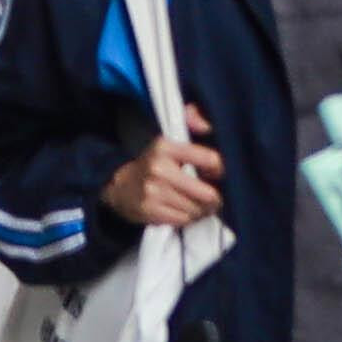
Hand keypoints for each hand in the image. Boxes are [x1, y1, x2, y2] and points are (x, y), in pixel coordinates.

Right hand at [101, 104, 221, 227]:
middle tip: (212, 198)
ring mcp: (153, 191)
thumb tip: (206, 125)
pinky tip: (182, 211)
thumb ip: (192, 122)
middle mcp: (159, 168)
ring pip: (196, 209)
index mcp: (167, 147)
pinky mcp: (149, 210)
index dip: (220, 170)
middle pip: (207, 193)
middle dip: (213, 199)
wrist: (120, 187)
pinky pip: (183, 220)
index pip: (210, 159)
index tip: (218, 174)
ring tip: (196, 204)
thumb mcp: (170, 142)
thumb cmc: (154, 165)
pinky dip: (186, 218)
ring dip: (200, 210)